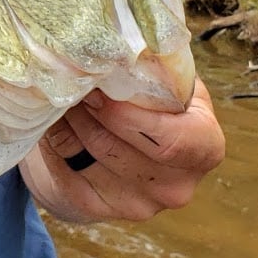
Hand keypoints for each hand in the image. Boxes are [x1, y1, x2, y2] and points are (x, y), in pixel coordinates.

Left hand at [20, 78, 224, 222]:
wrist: (125, 145)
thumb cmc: (152, 104)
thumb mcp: (168, 82)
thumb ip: (156, 68)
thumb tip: (119, 48)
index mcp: (204, 149)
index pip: (171, 141)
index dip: (127, 115)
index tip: (97, 89)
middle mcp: (176, 186)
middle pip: (115, 146)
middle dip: (86, 110)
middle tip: (68, 82)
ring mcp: (138, 205)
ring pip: (86, 155)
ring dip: (66, 120)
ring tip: (59, 94)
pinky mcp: (99, 209)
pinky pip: (64, 171)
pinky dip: (53, 141)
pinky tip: (53, 121)